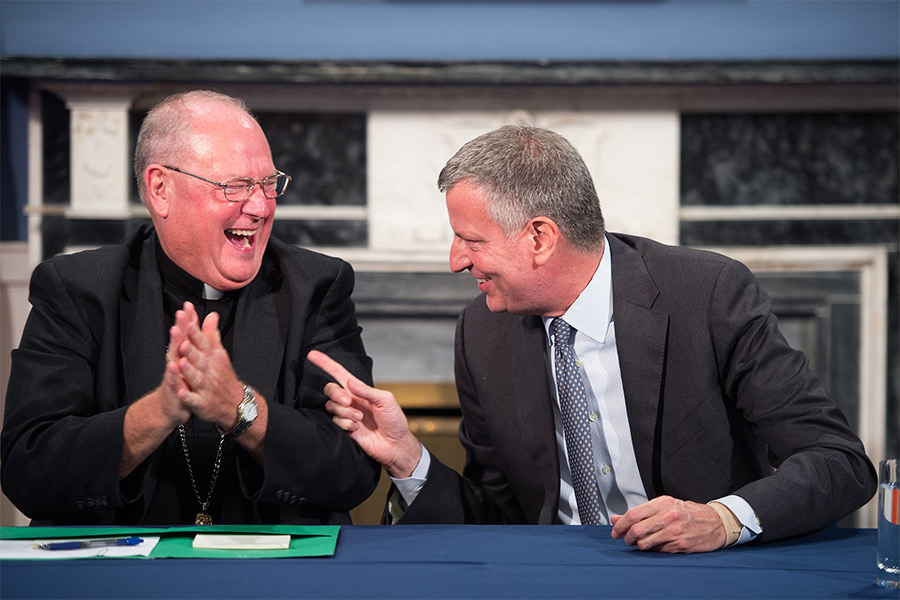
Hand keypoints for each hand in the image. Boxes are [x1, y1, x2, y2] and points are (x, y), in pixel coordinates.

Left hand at [169, 302, 242, 429]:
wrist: (236, 403)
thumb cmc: (223, 377)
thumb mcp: (220, 354)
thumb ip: (212, 334)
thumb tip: (211, 315)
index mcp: (213, 358)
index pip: (204, 343)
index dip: (196, 334)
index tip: (190, 323)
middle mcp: (210, 372)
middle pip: (200, 359)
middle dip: (191, 350)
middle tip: (183, 341)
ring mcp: (206, 388)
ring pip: (197, 378)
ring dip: (189, 371)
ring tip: (182, 363)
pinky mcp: (202, 403)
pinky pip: (194, 400)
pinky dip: (187, 396)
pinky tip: (180, 391)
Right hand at [307, 350, 421, 477]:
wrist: (395, 445)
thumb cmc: (394, 421)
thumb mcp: (386, 400)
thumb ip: (367, 391)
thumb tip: (349, 382)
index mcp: (360, 390)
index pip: (339, 373)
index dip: (325, 364)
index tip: (312, 354)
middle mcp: (351, 400)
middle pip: (330, 390)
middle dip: (336, 394)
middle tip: (348, 402)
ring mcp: (346, 414)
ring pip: (331, 407)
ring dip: (345, 412)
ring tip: (360, 418)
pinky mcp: (344, 428)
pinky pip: (335, 421)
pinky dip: (346, 424)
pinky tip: (357, 428)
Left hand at [609, 495, 726, 552]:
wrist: (715, 522)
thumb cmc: (688, 513)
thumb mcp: (664, 506)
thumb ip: (640, 513)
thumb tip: (616, 519)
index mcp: (662, 503)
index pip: (633, 514)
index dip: (620, 525)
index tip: (616, 531)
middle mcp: (668, 516)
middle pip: (636, 530)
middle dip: (627, 537)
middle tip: (627, 539)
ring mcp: (675, 531)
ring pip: (645, 543)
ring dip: (639, 545)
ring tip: (641, 543)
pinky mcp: (681, 545)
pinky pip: (658, 551)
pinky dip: (653, 549)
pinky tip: (657, 545)